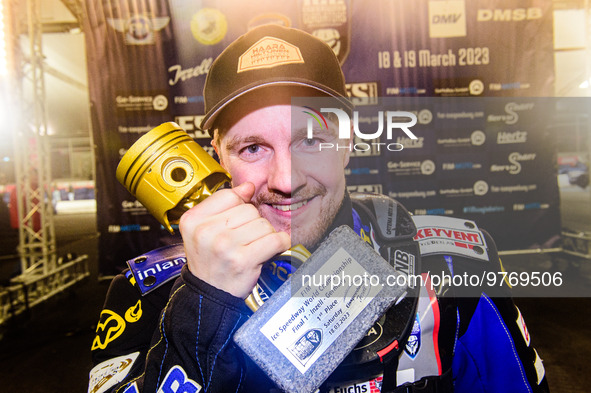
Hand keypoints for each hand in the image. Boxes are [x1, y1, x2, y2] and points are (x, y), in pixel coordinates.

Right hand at [179, 182, 290, 298]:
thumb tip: (248, 187)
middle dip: (253, 223)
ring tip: (253, 247)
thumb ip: (224, 205)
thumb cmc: (210, 261)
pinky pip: (274, 240)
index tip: (239, 220)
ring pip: (263, 224)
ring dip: (265, 235)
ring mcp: (224, 246)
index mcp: (193, 220)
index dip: (240, 206)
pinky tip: (272, 249)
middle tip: (245, 240)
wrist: (208, 295)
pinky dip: (280, 244)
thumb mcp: (204, 230)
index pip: (229, 195)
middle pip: (248, 209)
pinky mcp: (242, 260)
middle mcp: (205, 232)